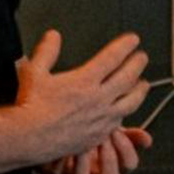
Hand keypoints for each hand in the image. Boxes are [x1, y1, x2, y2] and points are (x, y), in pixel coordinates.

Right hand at [13, 29, 147, 164]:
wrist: (29, 138)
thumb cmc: (30, 105)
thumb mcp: (34, 71)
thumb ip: (47, 51)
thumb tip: (53, 35)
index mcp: (85, 80)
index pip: (113, 57)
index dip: (125, 46)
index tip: (133, 40)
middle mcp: (98, 99)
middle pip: (127, 78)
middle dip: (137, 64)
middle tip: (142, 57)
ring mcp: (101, 119)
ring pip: (130, 102)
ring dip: (140, 91)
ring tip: (144, 84)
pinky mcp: (98, 135)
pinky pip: (119, 122)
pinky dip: (126, 113)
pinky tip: (125, 110)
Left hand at [44, 126, 149, 173]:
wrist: (61, 134)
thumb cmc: (91, 134)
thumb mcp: (111, 134)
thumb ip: (129, 136)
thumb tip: (147, 140)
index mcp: (116, 168)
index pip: (130, 165)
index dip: (126, 148)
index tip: (117, 131)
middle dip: (109, 159)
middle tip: (103, 138)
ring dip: (83, 165)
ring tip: (83, 145)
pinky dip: (62, 159)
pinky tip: (65, 144)